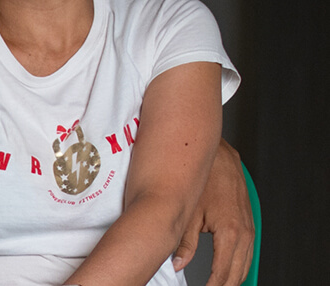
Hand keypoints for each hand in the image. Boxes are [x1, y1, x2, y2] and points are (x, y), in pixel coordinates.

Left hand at [172, 139, 254, 285]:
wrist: (218, 154)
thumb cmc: (202, 177)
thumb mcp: (188, 212)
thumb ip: (185, 243)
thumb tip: (178, 264)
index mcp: (230, 231)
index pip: (222, 272)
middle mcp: (244, 231)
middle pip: (237, 272)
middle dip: (224, 285)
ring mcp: (249, 226)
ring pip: (245, 262)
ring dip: (233, 276)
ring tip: (218, 285)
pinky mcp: (248, 220)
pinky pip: (248, 250)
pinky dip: (239, 263)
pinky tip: (229, 268)